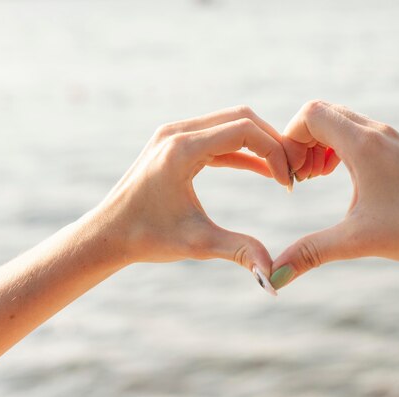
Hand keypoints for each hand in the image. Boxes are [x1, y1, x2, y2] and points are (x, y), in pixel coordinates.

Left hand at [92, 106, 290, 279]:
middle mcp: (177, 132)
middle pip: (241, 118)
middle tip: (292, 172)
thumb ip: (240, 251)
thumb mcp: (198, 244)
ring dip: (258, 144)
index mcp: (182, 149)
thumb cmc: (147, 238)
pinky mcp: (174, 143)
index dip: (275, 152)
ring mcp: (174, 134)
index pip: (244, 130)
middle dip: (272, 143)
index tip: (288, 182)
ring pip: (230, 123)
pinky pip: (217, 137)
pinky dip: (241, 151)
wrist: (107, 234)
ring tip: (280, 173)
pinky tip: (261, 170)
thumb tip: (273, 276)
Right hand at [270, 100, 398, 288]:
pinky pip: (356, 131)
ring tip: (318, 178)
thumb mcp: (357, 241)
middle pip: (321, 113)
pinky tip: (341, 177)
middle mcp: (376, 132)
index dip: (289, 140)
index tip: (294, 178)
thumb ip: (310, 253)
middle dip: (301, 142)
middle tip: (303, 178)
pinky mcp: (398, 148)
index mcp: (363, 144)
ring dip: (320, 144)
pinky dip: (338, 147)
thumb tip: (273, 277)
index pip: (309, 114)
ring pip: (340, 120)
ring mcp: (389, 138)